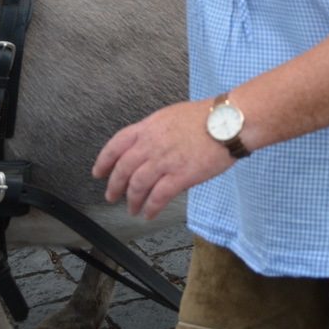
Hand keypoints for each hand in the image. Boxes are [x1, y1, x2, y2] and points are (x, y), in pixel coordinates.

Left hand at [93, 100, 234, 218]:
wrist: (229, 122)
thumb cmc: (208, 117)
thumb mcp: (173, 116)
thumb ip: (156, 131)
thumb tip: (147, 144)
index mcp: (149, 127)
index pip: (117, 144)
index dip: (104, 161)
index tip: (99, 172)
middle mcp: (152, 144)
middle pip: (123, 169)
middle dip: (114, 186)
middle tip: (111, 195)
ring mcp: (165, 161)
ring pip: (137, 186)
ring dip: (132, 200)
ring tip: (132, 208)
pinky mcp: (180, 176)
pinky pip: (158, 197)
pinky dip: (151, 208)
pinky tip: (149, 213)